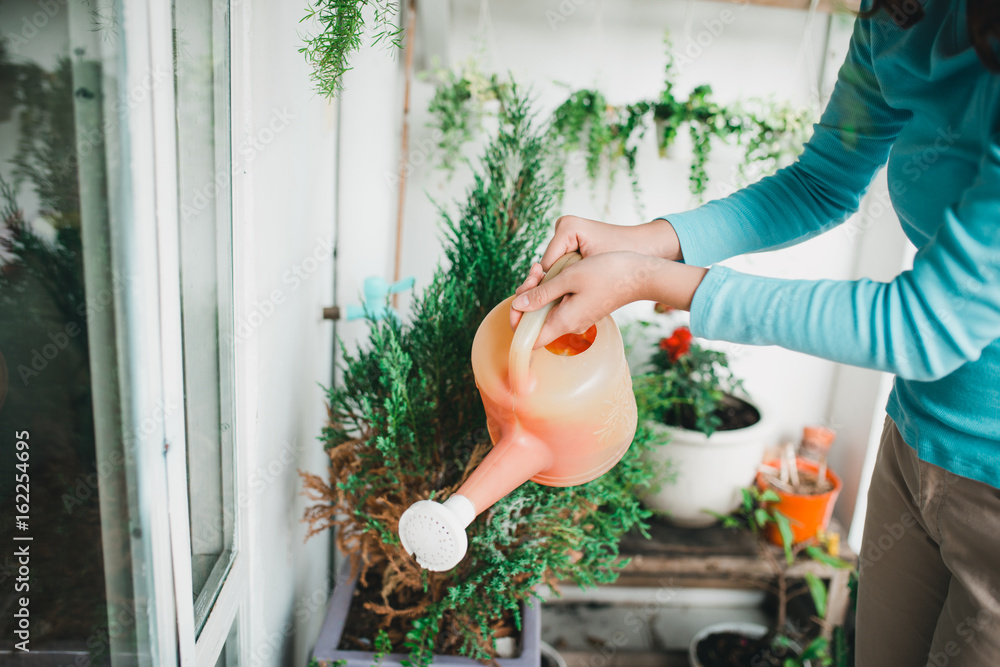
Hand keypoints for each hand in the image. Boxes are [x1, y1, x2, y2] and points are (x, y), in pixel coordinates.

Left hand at [509, 215, 683, 329]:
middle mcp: (570, 324)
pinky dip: (552, 289)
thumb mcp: (569, 278)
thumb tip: (518, 305)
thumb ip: (541, 293)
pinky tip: (554, 271)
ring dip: (539, 290)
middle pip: (536, 321)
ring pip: (547, 310)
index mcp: (564, 322)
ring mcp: (578, 317)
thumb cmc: (607, 274)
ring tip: (540, 267)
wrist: (640, 274)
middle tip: (533, 273)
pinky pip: (560, 303)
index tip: (516, 303)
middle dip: (527, 298)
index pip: (530, 340)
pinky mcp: (583, 308)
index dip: (517, 325)